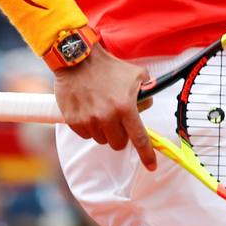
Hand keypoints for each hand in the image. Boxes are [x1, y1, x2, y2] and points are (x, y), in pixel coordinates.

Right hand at [54, 44, 156, 169]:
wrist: (78, 59)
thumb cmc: (109, 67)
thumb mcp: (136, 75)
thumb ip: (146, 92)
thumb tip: (146, 106)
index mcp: (125, 107)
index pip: (139, 138)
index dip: (147, 155)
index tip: (152, 166)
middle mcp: (107, 117)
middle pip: (118, 144)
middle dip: (120, 135)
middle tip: (117, 120)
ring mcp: (89, 120)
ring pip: (101, 140)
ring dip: (103, 130)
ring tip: (100, 110)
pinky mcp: (73, 121)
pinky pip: (85, 135)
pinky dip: (89, 127)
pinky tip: (88, 110)